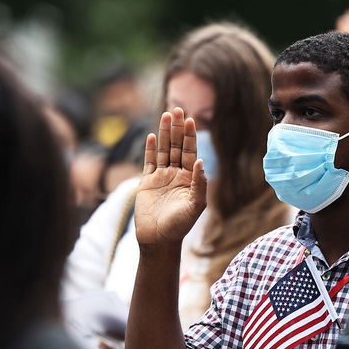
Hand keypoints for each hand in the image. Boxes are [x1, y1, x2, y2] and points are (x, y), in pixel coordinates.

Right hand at [133, 108, 206, 257]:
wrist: (158, 239)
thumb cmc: (179, 226)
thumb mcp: (194, 206)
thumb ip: (199, 185)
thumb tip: (201, 162)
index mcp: (189, 179)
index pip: (190, 152)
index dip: (190, 136)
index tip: (191, 119)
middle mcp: (176, 175)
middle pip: (177, 146)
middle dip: (178, 128)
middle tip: (177, 109)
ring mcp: (161, 178)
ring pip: (163, 150)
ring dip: (165, 133)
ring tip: (166, 115)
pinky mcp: (147, 183)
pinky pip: (149, 162)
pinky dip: (151, 149)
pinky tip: (152, 136)